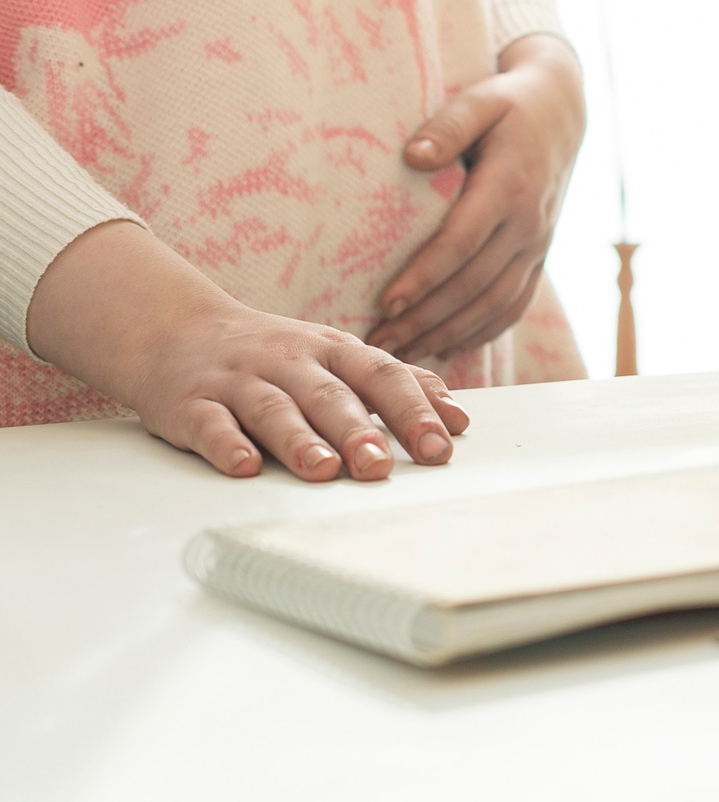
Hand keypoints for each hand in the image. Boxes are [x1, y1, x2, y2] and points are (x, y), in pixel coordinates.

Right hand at [25, 221, 467, 479]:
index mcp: (334, 351)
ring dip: (299, 440)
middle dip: (359, 430)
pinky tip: (243, 466)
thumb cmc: (275, 355)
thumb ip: (396, 384)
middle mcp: (290, 361)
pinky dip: (226, 444)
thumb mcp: (338, 358)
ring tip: (324, 471)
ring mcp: (239, 380)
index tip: (442, 445)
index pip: (383, 377)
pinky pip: (209, 423)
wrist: (177, 329)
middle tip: (381, 466)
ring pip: (273, 408)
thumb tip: (457, 417)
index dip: (414, 410)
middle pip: (330, 395)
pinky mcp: (190, 403)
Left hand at [372, 33, 584, 363]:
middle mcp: (529, 223)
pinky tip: (447, 348)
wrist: (564, 111)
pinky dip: (482, 332)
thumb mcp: (481, 100)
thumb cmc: (510, 103)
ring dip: (448, 333)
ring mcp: (538, 243)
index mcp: (511, 185)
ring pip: (494, 303)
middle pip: (474, 284)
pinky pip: (514, 304)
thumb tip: (414, 155)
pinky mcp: (540, 254)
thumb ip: (448, 126)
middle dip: (425, 319)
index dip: (425, 277)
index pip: (463, 242)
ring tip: (401, 355)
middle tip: (378, 344)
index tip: (387, 304)